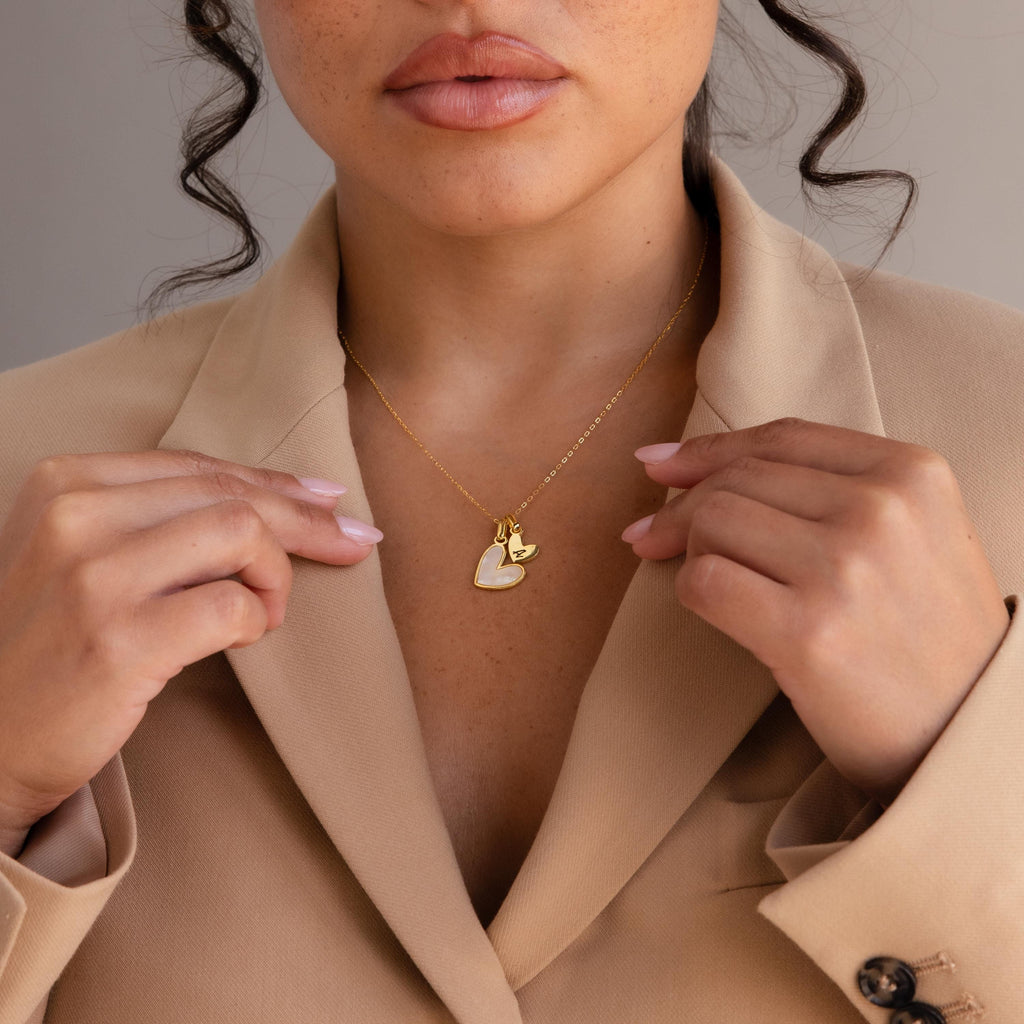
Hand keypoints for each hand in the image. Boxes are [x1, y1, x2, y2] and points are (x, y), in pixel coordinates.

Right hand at [0, 450, 380, 852]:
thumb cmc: (50, 646)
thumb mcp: (83, 554)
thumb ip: (159, 518)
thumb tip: (282, 496)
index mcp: (66, 482)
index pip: (199, 466)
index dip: (276, 483)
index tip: (329, 498)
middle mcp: (75, 516)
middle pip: (230, 494)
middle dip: (308, 519)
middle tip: (354, 541)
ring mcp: (93, 577)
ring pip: (241, 532)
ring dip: (276, 573)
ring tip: (266, 610)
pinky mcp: (118, 640)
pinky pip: (233, 604)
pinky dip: (257, 619)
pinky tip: (244, 638)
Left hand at [622, 417, 1010, 802]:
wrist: (969, 733)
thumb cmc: (923, 633)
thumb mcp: (911, 533)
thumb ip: (824, 488)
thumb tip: (678, 465)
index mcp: (913, 472)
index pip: (780, 438)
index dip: (707, 450)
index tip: (658, 466)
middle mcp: (882, 510)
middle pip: (736, 477)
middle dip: (680, 506)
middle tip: (650, 535)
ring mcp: (845, 569)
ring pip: (712, 520)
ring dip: (689, 550)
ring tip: (705, 580)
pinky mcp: (807, 632)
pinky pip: (704, 581)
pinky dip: (691, 591)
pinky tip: (713, 609)